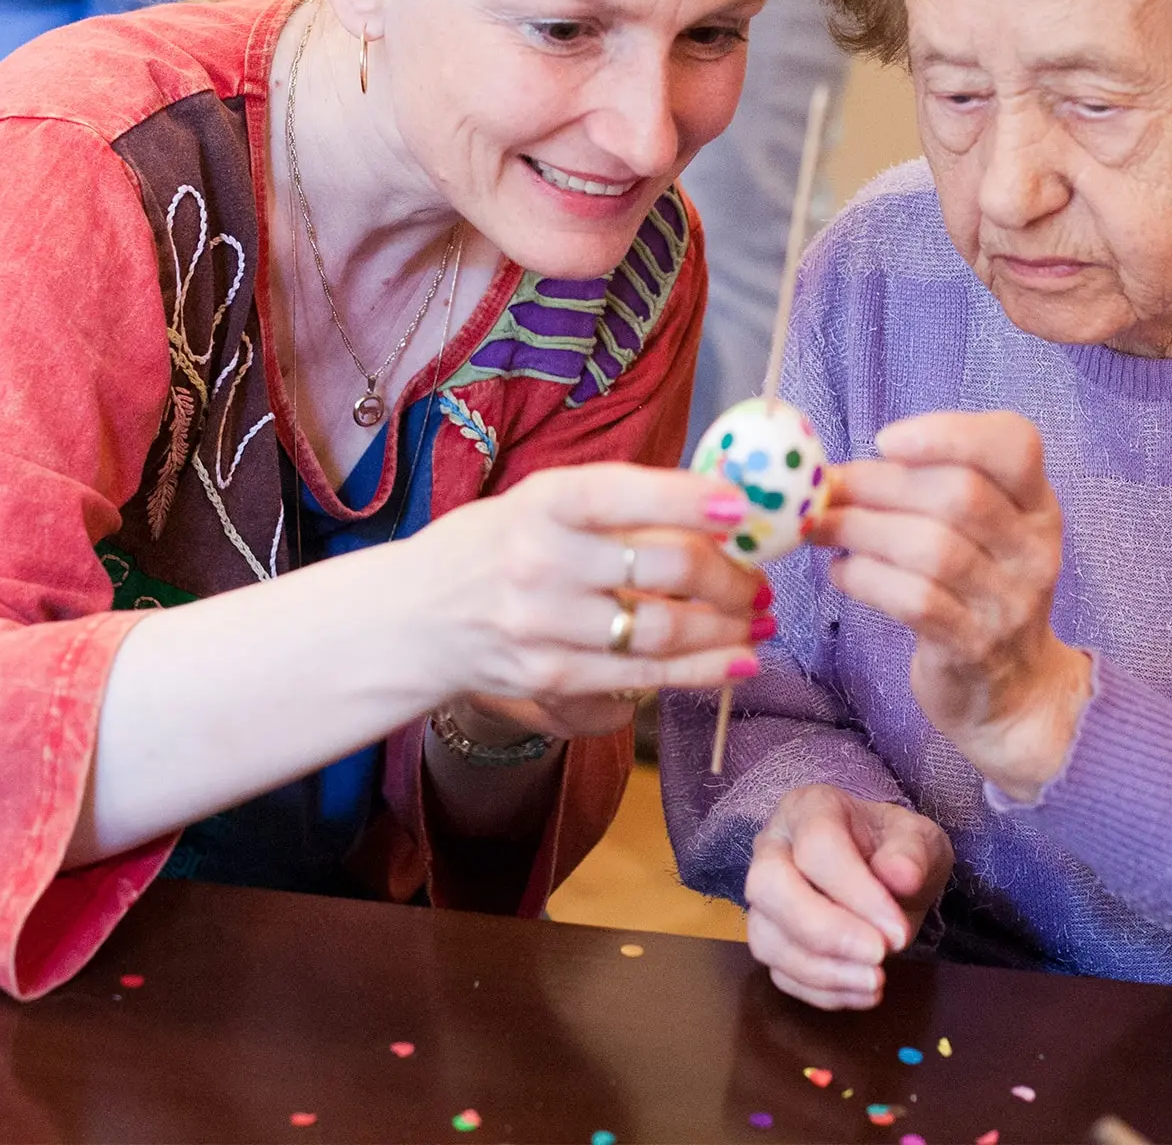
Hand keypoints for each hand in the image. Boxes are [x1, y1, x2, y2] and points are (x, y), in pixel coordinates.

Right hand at [407, 462, 768, 715]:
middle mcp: (541, 560)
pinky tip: (737, 661)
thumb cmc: (490, 549)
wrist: (412, 619)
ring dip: (726, 628)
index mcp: (541, 503)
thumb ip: (611, 506)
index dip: (687, 498)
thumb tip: (713, 506)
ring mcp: (545, 624)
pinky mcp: (550, 677)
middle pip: (662, 569)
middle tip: (759, 581)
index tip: (740, 505)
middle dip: (729, 577)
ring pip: (663, 631)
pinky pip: (643, 677)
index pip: (622, 494)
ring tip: (756, 621)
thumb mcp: (536, 505)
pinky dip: (700, 671)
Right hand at [745, 783, 952, 1009]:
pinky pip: (778, 972)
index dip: (855, 893)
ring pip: (766, 937)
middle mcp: (773, 847)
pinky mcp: (769, 937)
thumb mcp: (919, 839)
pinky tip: (861, 991)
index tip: (898, 931)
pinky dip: (820, 991)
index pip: (817, 846)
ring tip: (875, 981)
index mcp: (810, 808)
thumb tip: (900, 875)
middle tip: (878, 956)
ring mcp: (764, 897)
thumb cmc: (896, 849)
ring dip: (821, 970)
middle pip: (769, 887)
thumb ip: (912, 852)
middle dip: (823, 931)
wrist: (885, 871)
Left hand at [811, 411, 1090, 799]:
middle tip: (825, 488)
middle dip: (878, 484)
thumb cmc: (977, 590)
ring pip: (932, 548)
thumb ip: (927, 489)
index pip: (1016, 444)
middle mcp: (1033, 549)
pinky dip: (867, 579)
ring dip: (860, 530)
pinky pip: (915, 601)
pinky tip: (842, 572)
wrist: (1012, 691)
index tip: (885, 440)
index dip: (949, 432)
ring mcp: (1008, 602)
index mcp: (1037, 505)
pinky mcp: (973, 647)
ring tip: (819, 528)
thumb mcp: (980, 531)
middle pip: (960, 494)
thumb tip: (831, 469)